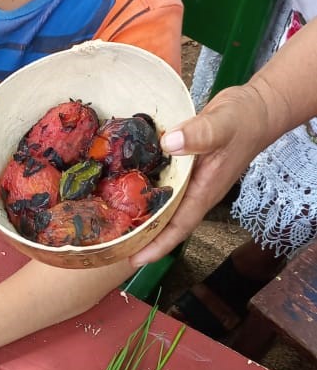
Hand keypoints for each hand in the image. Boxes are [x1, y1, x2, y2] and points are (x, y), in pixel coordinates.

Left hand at [129, 85, 266, 267]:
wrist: (257, 109)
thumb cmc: (244, 120)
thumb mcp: (222, 125)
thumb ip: (199, 134)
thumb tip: (169, 144)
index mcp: (205, 190)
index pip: (179, 226)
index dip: (157, 245)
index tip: (134, 260)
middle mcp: (196, 190)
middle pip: (167, 222)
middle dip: (142, 237)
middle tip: (111, 246)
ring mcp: (190, 180)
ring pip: (163, 205)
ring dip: (140, 215)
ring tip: (111, 223)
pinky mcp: (185, 166)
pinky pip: (163, 185)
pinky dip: (145, 189)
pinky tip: (122, 186)